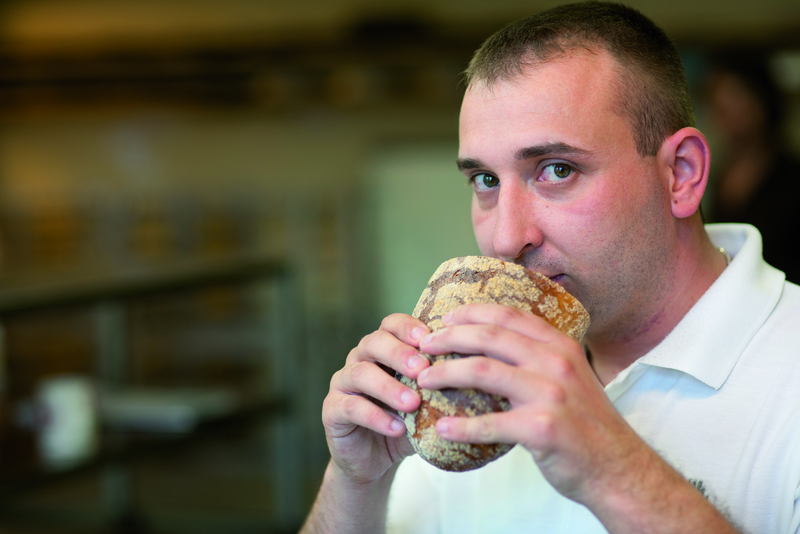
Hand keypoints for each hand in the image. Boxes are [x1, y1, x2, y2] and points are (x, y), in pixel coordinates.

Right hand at [322, 313, 430, 485]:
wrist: (375, 460)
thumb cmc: (405, 422)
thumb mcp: (426, 402)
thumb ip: (442, 386)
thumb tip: (479, 376)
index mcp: (383, 349)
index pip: (391, 324)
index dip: (408, 327)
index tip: (429, 338)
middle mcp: (360, 359)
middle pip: (373, 342)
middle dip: (399, 353)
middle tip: (422, 368)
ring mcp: (342, 383)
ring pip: (360, 373)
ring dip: (388, 387)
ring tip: (412, 403)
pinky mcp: (332, 410)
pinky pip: (351, 407)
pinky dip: (375, 417)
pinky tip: (397, 428)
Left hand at [415, 303, 643, 504]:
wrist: (619, 469)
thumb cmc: (587, 424)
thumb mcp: (570, 378)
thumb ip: (538, 359)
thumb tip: (492, 346)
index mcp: (560, 346)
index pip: (509, 316)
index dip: (472, 313)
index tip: (446, 318)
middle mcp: (556, 363)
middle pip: (489, 337)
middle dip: (449, 338)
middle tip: (424, 345)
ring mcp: (550, 394)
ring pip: (483, 371)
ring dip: (445, 374)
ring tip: (423, 380)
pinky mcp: (542, 429)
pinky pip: (490, 424)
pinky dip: (461, 427)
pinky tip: (442, 429)